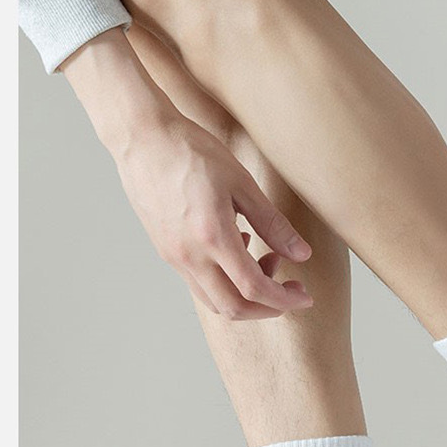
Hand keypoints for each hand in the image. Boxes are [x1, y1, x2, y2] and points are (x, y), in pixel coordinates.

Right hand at [114, 112, 312, 317]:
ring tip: (266, 260)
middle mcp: (189, 256)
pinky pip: (199, 283)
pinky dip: (225, 280)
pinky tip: (238, 247)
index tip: (304, 296)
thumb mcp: (242, 184)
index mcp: (212, 237)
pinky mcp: (166, 251)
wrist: (142, 138)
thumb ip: (273, 224)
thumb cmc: (191, 152)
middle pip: (233, 308)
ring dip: (245, 295)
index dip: (284, 299)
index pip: (253, 288)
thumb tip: (302, 254)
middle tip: (290, 290)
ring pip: (213, 300)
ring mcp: (174, 257)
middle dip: (267, 308)